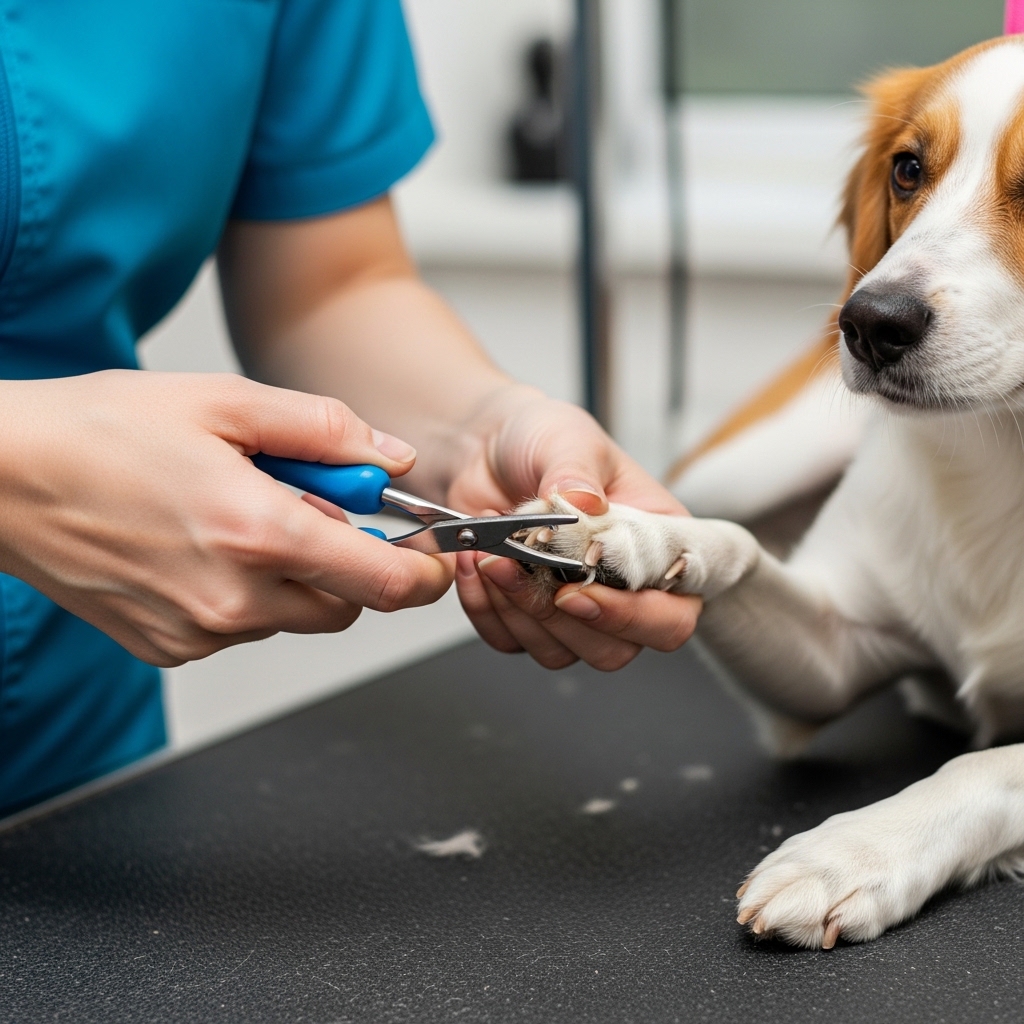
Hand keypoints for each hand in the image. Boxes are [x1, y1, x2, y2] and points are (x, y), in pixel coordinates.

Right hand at [0, 371, 452, 665]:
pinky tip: (202, 545)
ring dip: (294, 575)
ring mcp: (199, 631)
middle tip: (313, 507)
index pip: (385, 585)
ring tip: (239, 515)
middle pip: (347, 606)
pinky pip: (242, 627)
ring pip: (294, 616)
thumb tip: (391, 457)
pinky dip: (246, 593)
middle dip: (351, 564)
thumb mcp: (225, 402)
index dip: (423, 574)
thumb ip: (325, 429)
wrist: (1, 478)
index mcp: (259, 534)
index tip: (431, 557)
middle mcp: (234, 598)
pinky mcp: (169, 647)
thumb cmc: (102, 431)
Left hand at [449, 388, 700, 670]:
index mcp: (656, 547)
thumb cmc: (542, 439)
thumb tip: (587, 502)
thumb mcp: (567, 439)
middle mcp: (622, 588)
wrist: (482, 447)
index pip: (672, 614)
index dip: (634, 617)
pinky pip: (510, 641)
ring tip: (489, 555)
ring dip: (518, 610)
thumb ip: (578, 470)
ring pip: (561, 653)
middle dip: (561, 618)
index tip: (578, 590)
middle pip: (616, 649)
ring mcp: (574, 608)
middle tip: (519, 566)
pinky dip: (485, 609)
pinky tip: (473, 563)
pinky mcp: (526, 615)